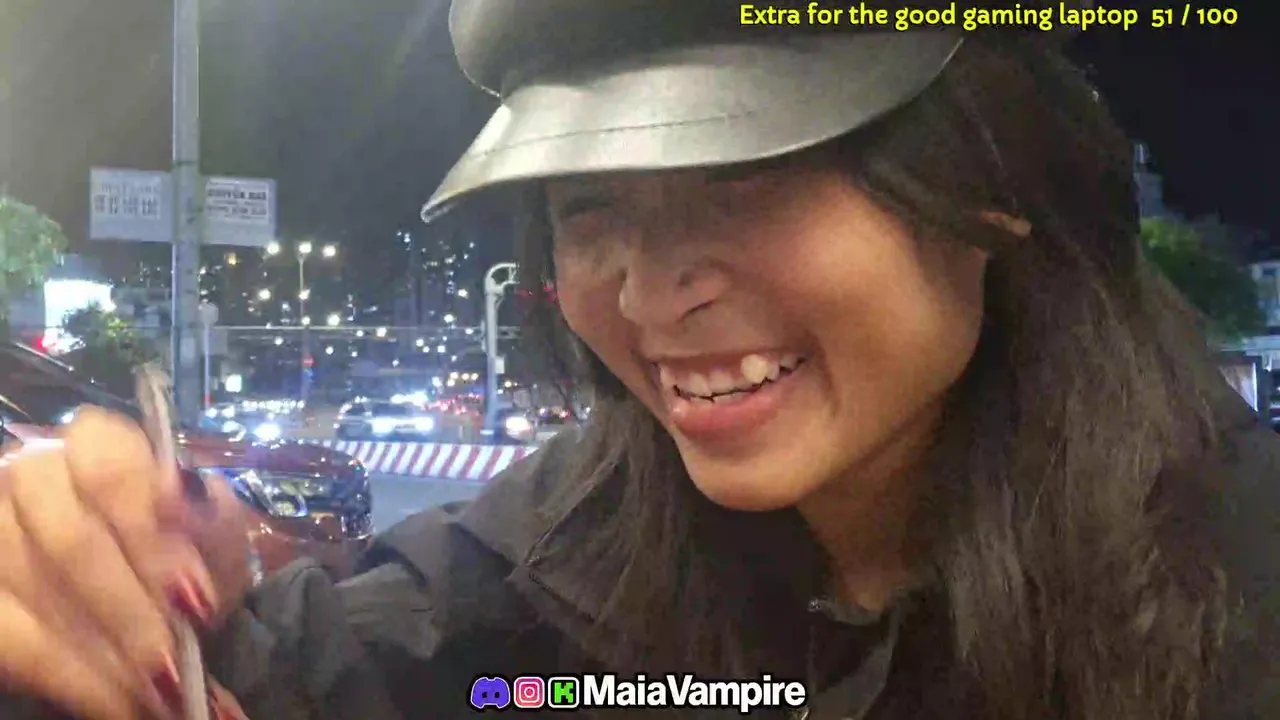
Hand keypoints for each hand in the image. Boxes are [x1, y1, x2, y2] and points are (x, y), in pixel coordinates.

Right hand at [0, 407, 251, 718]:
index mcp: (96, 445)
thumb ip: (212, 516)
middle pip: (69, 540)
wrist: (149, 598)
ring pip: (34, 592)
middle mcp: (31, 475)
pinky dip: (71, 679)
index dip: (150, 532)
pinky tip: (117, 704)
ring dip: (103, 653)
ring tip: (157, 693)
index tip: (191, 591)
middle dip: (129, 610)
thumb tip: (187, 493)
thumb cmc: (182, 558)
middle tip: (174, 663)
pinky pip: (12, 639)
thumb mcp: (215, 537)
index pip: (109, 469)